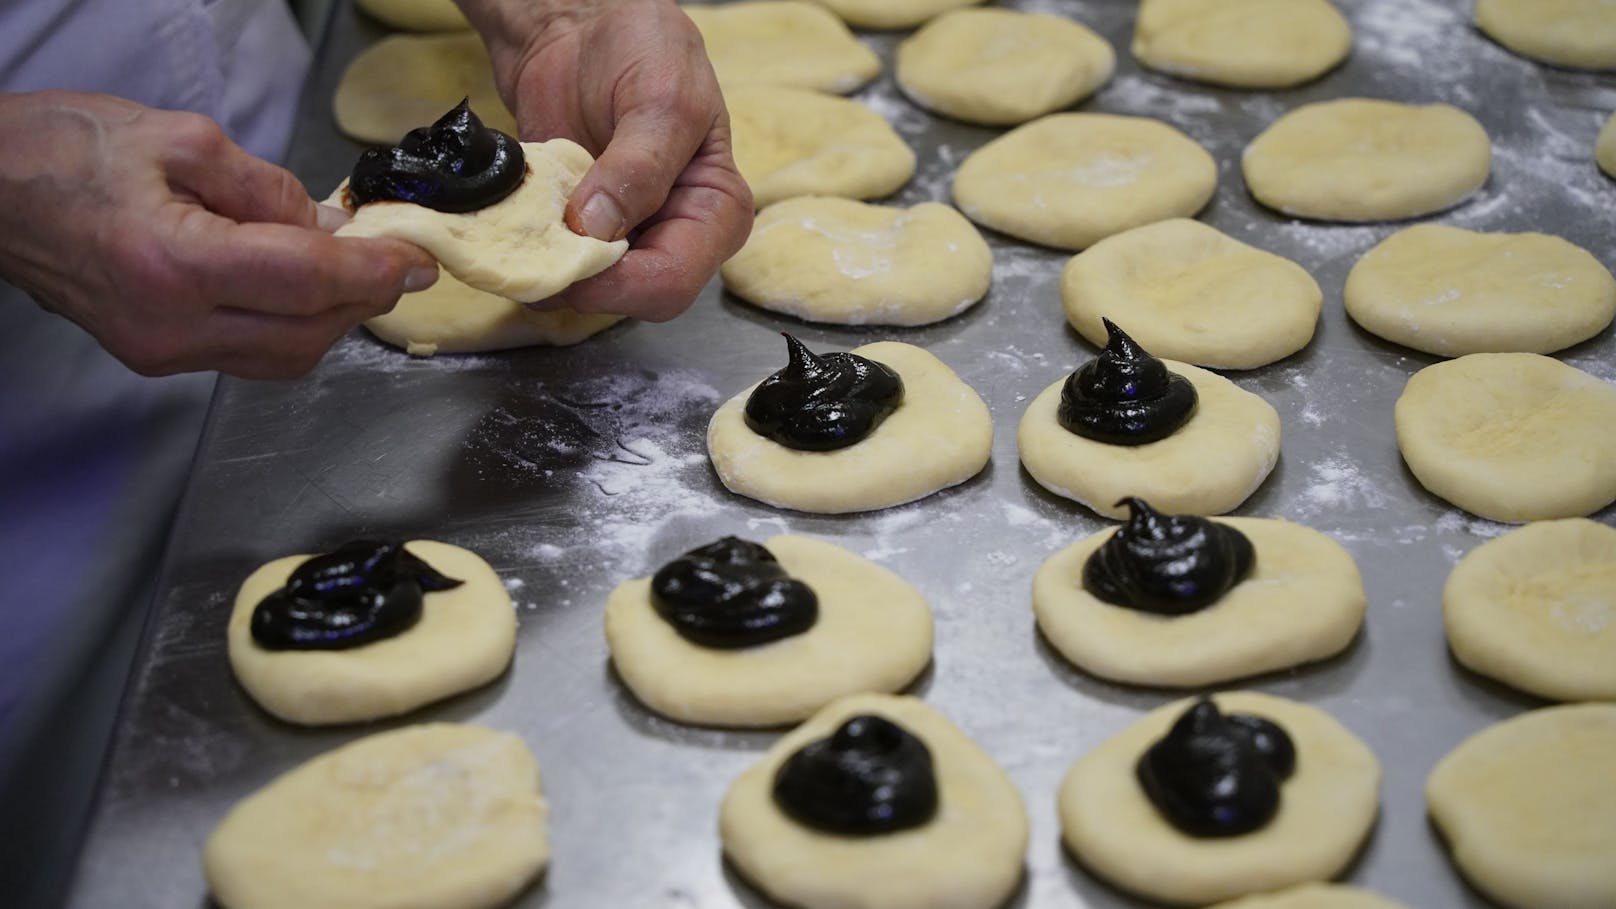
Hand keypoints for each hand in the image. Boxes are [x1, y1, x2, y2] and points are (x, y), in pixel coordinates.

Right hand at [0, 91, 438, 378]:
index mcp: (173, 265)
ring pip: (285, 355)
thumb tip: (328, 224)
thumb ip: (266, 188)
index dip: (376, 272)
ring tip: (352, 269)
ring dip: (332, 317)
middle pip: (308, 332)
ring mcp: (160, 352)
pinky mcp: (155, 356)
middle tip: (396, 259)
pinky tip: (301, 287)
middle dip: (364, 297)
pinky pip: (250, 353)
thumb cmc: (62, 151)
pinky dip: (291, 324)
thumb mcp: (179, 140)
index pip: (308, 283)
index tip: (419, 259)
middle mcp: (169, 327)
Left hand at [463, 0, 752, 320]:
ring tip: (525, 220)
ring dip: (546, 268)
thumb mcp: (662, 99)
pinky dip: (526, 253)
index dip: (620, 281)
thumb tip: (599, 228)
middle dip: (580, 281)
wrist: (583, 25)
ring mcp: (624, 239)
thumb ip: (638, 167)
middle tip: (537, 242)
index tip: (574, 248)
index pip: (672, 282)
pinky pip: (551, 265)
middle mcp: (673, 237)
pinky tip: (516, 221)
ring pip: (584, 291)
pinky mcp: (579, 232)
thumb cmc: (644, 49)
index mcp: (715, 214)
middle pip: (629, 298)